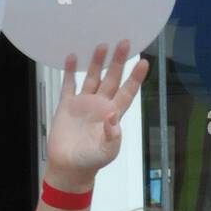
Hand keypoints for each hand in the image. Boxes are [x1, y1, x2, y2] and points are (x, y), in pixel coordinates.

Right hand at [46, 40, 149, 191]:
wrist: (68, 168)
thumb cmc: (90, 162)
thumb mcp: (106, 151)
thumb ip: (112, 135)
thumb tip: (114, 117)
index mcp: (112, 115)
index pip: (127, 92)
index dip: (135, 78)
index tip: (144, 62)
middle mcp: (100, 106)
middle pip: (112, 79)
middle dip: (118, 61)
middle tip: (124, 42)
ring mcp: (83, 104)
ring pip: (92, 77)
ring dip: (97, 62)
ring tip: (102, 44)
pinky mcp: (67, 106)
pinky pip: (69, 85)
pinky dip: (70, 71)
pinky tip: (72, 57)